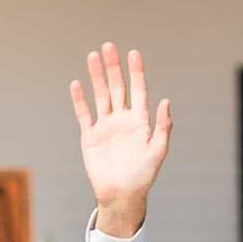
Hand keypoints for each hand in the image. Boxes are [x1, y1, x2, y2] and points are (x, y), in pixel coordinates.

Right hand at [70, 41, 171, 241]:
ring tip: (93, 56)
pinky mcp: (90, 137)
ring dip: (97, 76)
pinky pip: (84, 114)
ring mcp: (106, 127)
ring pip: (100, 95)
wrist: (122, 195)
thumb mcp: (158, 151)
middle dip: (114, 67)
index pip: (138, 90)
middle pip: (117, 87)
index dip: (136, 72)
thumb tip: (166, 101)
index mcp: (140, 121)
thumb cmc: (143, 176)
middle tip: (108, 46)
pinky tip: (76, 84)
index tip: (134, 53)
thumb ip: (162, 126)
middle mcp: (122, 120)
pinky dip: (80, 100)